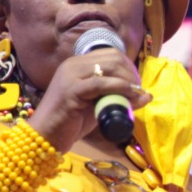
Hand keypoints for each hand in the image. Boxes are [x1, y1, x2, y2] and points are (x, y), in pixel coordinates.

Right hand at [30, 47, 149, 152]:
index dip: (128, 67)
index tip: (137, 84)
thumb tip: (147, 95)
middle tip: (138, 91)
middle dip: (131, 73)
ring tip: (136, 95)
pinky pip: (101, 83)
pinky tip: (129, 95)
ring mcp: (71, 76)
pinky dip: (119, 87)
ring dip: (128, 81)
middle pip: (113, 58)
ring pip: (109, 67)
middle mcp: (73, 65)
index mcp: (77, 64)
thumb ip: (118, 98)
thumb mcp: (99, 106)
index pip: (111, 54)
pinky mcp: (71, 90)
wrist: (45, 137)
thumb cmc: (71, 122)